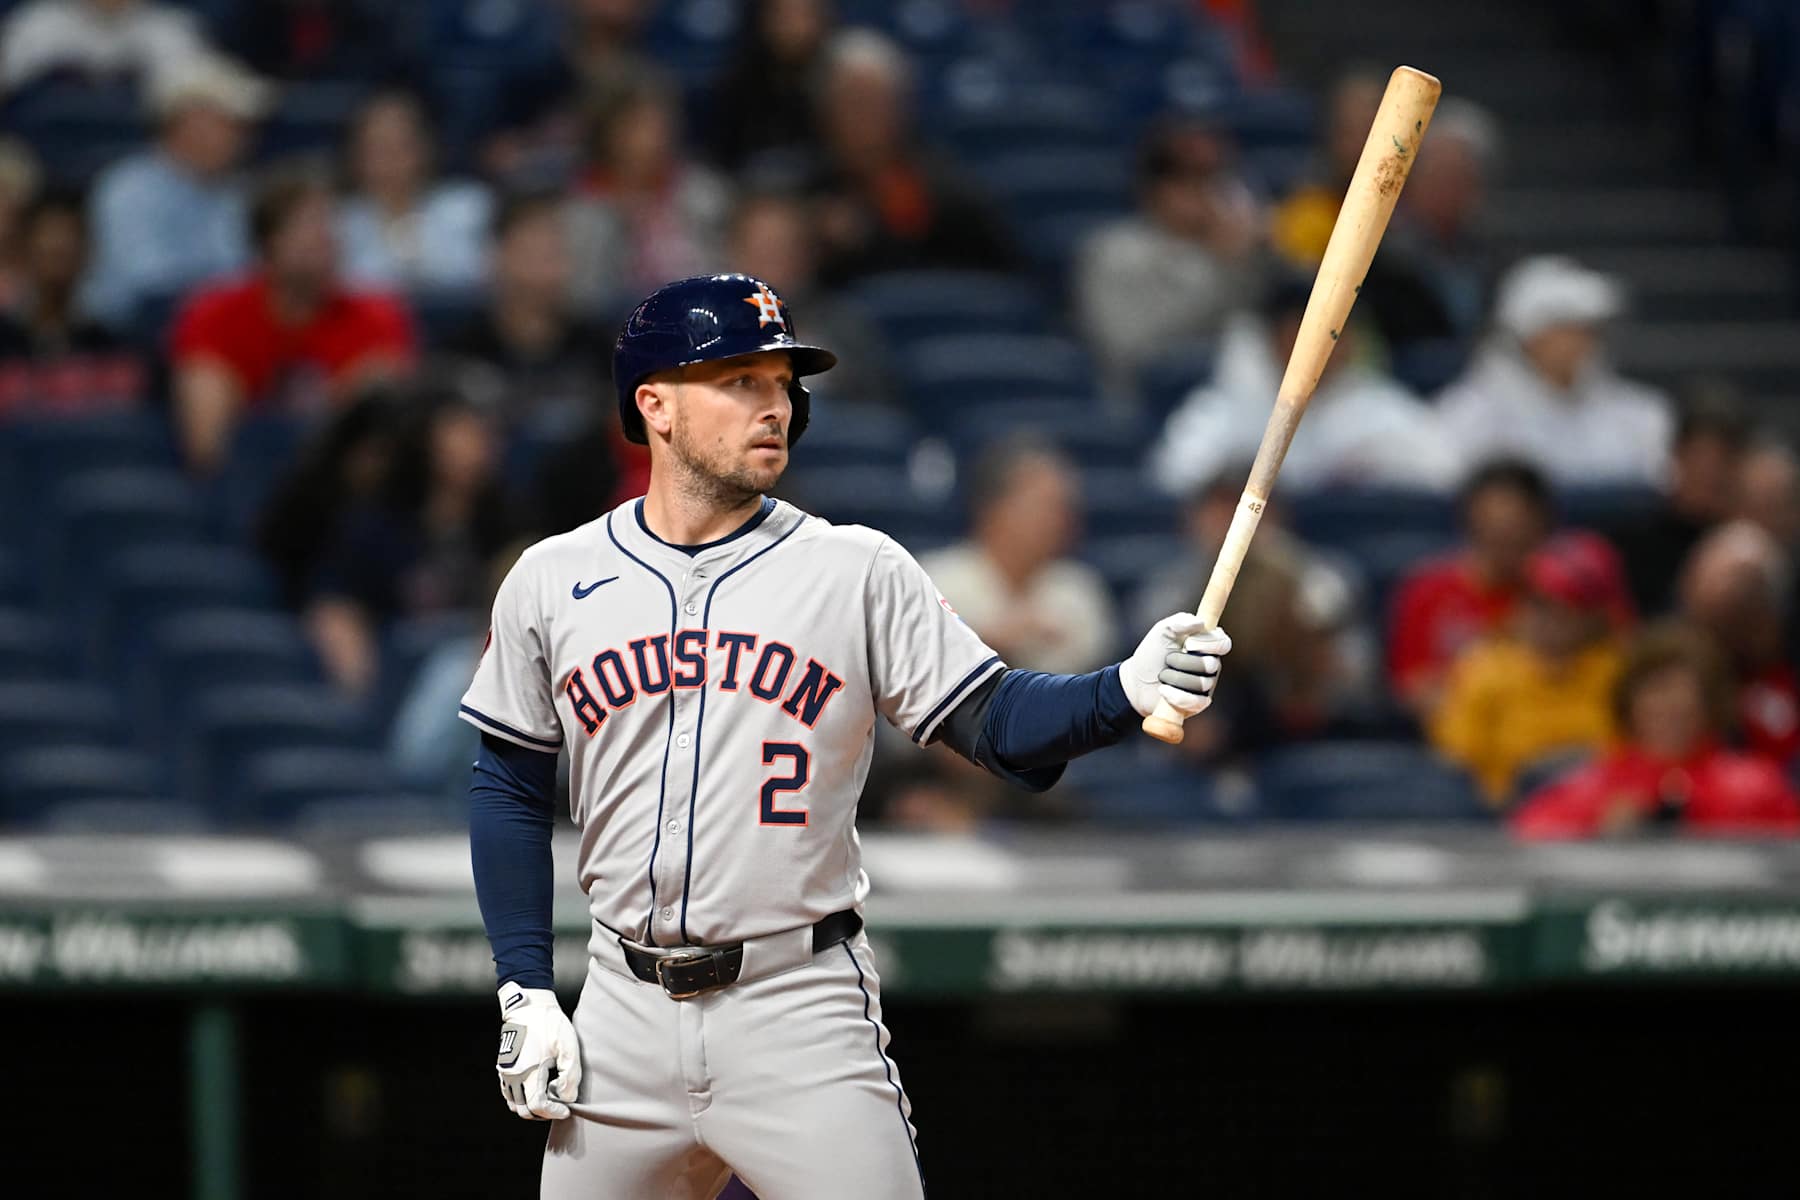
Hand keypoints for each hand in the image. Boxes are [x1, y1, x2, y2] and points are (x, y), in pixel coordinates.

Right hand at [496, 981, 581, 1119]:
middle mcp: (511, 1075)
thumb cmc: (549, 1024)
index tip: (566, 1110)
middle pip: (524, 1110)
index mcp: (527, 1072)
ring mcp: (504, 1072)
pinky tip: (537, 1086)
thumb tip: (567, 1097)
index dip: (553, 1112)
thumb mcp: (567, 1047)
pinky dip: (521, 1097)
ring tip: (549, 1095)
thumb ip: (570, 1075)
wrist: (529, 1005)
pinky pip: (508, 1092)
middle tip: (558, 1104)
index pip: (537, 1106)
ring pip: (514, 1103)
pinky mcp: (503, 1067)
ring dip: (531, 1106)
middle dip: (543, 1112)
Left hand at [1120, 613, 1231, 719]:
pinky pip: (1197, 702)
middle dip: (1183, 662)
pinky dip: (1176, 696)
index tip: (1189, 644)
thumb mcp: (1162, 630)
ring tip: (1163, 675)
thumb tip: (1201, 623)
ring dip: (1175, 678)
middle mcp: (1211, 664)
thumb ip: (1180, 621)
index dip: (1210, 644)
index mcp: (1207, 644)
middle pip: (1212, 664)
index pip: (1224, 643)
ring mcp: (1206, 685)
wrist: (1136, 680)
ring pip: (1202, 683)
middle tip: (1168, 660)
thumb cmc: (1152, 653)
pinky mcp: (1198, 703)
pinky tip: (1163, 690)